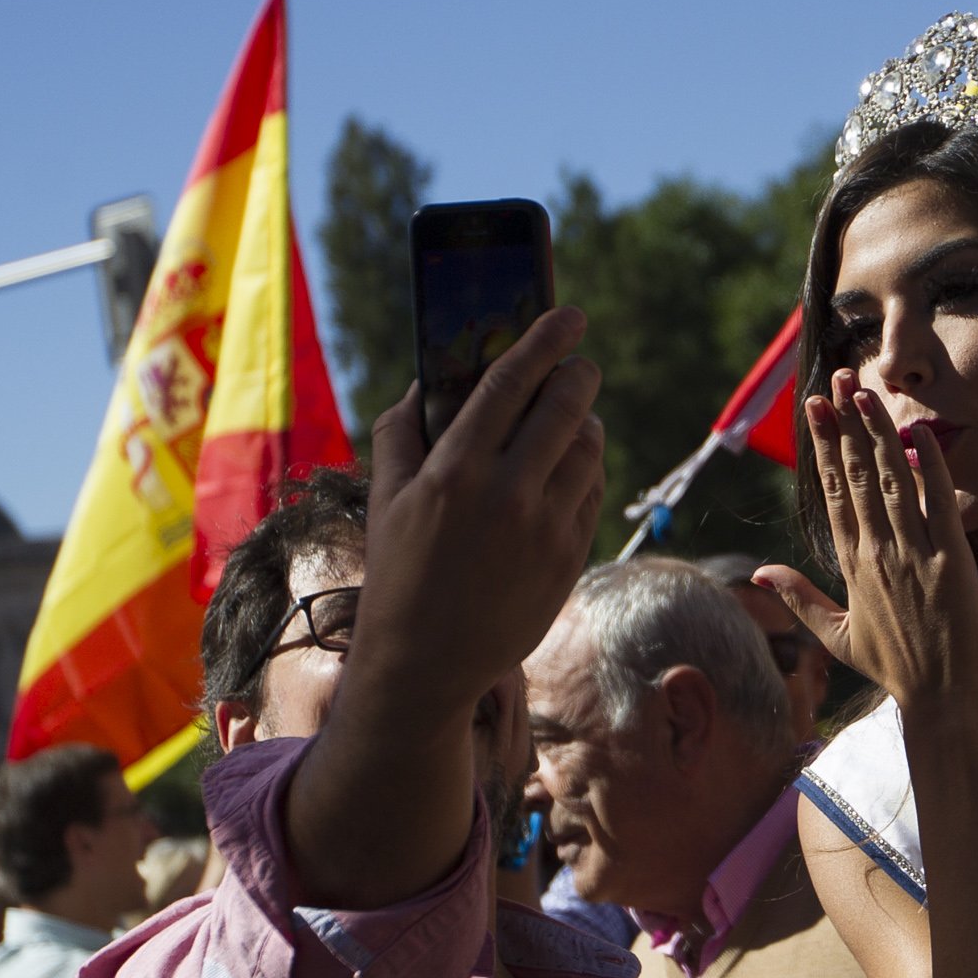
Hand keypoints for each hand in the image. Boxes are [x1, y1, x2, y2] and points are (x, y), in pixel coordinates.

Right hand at [357, 308, 605, 710]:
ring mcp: (546, 529)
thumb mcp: (386, 499)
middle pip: (566, 407)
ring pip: (590, 449)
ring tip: (573, 418)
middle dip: (578, 374)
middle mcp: (508, 494)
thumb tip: (425, 382)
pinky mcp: (570, 558)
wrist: (428, 663)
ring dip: (587, 423)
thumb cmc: (398, 574)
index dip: (545, 339)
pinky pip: (592, 494)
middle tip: (578, 364)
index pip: (512, 381)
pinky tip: (571, 468)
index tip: (568, 314)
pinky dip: (587, 470)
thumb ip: (401, 432)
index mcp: (456, 470)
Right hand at [760, 372, 977, 721]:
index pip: (832, 493)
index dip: (823, 446)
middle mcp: (878, 552)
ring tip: (864, 391)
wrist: (942, 697)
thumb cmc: (895, 667)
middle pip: (856, 476)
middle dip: (845, 424)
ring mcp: (914, 553)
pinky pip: (939, 503)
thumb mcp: (836, 635)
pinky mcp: (951, 559)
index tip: (814, 407)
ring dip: (877, 433)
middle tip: (835, 379)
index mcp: (851, 565)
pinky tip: (921, 433)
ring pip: (890, 481)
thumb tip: (758, 573)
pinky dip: (931, 467)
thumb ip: (799, 598)